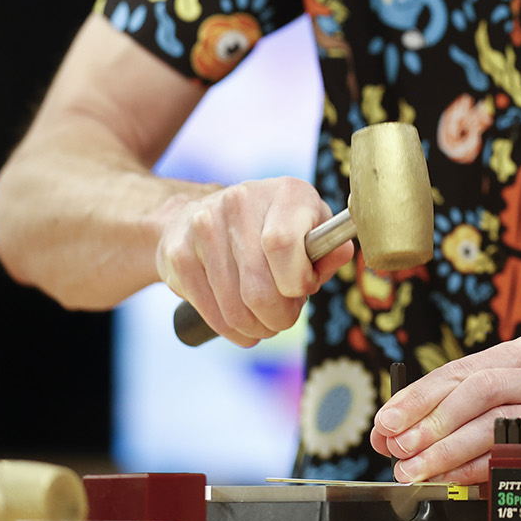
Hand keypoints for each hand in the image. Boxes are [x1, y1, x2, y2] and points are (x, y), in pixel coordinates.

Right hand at [155, 176, 353, 346]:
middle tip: (283, 319)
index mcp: (286, 192)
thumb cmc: (272, 229)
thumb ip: (327, 250)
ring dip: (254, 327)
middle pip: (259, 287)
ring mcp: (204, 225)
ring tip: (263, 323)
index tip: (302, 288)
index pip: (283, 245)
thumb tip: (343, 253)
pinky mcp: (177, 253)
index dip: (296, 281)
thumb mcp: (309, 231)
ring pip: (234, 306)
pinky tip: (239, 324)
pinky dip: (228, 329)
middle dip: (278, 316)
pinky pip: (208, 310)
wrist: (203, 216)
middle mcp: (241, 201)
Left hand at [371, 336, 520, 482]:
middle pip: (477, 388)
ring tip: (413, 469)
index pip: (459, 369)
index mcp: (513, 357)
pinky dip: (473, 467)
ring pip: (494, 418)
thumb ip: (441, 415)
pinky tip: (448, 479)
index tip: (387, 420)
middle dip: (430, 419)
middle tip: (397, 447)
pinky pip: (510, 452)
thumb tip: (388, 433)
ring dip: (446, 448)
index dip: (418, 395)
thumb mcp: (486, 407)